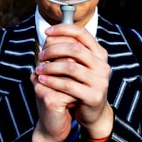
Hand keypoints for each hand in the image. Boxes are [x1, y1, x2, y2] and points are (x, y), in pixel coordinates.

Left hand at [34, 23, 113, 138]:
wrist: (92, 112)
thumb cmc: (81, 84)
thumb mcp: (79, 65)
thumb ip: (70, 51)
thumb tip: (50, 35)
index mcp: (99, 53)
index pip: (82, 33)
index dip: (63, 29)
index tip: (47, 31)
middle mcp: (103, 65)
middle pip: (75, 49)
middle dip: (54, 49)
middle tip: (40, 55)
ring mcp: (100, 81)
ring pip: (71, 67)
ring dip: (50, 67)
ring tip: (38, 69)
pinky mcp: (94, 96)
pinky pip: (68, 85)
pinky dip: (52, 81)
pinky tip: (42, 80)